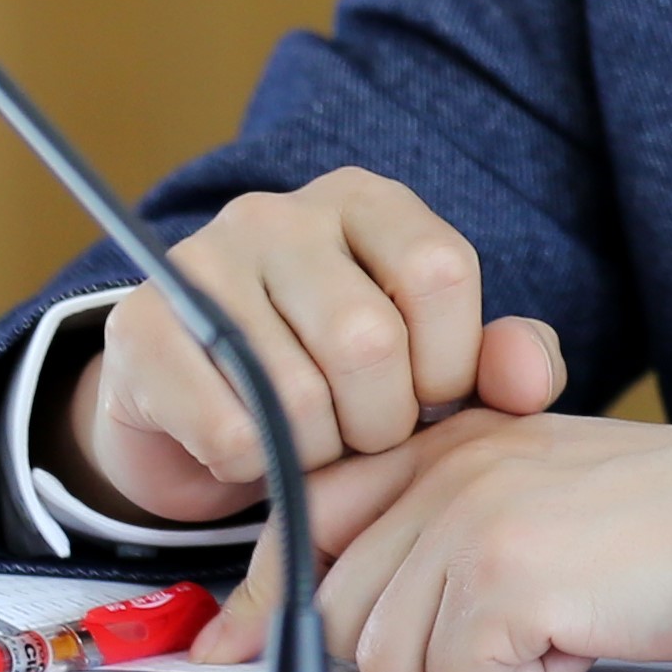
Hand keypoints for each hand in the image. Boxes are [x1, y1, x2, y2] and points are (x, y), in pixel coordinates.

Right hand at [46, 168, 565, 524]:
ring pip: (295, 395)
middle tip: (360, 436)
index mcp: (365, 202)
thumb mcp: (431, 363)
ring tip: (307, 440)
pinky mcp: (139, 327)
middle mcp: (279, 214)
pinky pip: (230, 432)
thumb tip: (531, 384)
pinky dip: (253, 469)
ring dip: (314, 453)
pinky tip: (248, 450)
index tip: (427, 397)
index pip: (439, 272)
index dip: (448, 365)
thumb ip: (501, 364)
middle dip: (378, 424)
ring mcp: (201, 263)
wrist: (197, 409)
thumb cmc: (336, 380)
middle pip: (367, 341)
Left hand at [194, 409, 671, 671]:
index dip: (266, 599)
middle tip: (505, 630)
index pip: (305, 518)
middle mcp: (441, 471)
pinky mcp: (504, 578)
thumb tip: (327, 616)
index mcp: (442, 442)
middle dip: (411, 652)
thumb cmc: (667, 518)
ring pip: (388, 661)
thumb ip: (434, 525)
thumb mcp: (531, 489)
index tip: (229, 649)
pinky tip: (572, 643)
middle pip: (338, 615)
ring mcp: (467, 521)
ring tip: (548, 628)